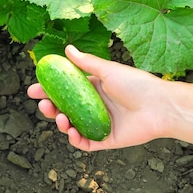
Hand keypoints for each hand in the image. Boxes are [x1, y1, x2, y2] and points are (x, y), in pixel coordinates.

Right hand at [27, 45, 168, 150]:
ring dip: (60, 123)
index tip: (33, 89)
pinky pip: (85, 143)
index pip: (64, 90)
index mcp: (93, 89)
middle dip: (49, 108)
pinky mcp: (105, 140)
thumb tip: (67, 49)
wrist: (159, 106)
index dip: (47, 90)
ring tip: (60, 118)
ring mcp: (98, 124)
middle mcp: (93, 106)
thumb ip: (87, 62)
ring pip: (71, 126)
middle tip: (43, 104)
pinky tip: (71, 132)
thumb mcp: (108, 70)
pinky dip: (75, 140)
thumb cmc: (137, 84)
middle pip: (64, 109)